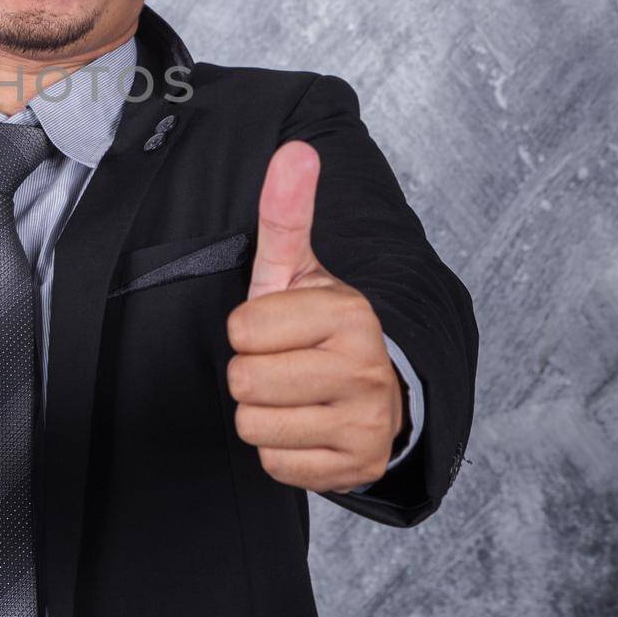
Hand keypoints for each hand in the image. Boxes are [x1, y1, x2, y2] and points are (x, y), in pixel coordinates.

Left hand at [225, 140, 404, 492]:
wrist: (375, 389)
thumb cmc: (316, 325)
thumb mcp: (297, 269)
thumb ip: (286, 212)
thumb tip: (295, 149)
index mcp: (349, 312)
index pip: (242, 329)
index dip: (247, 329)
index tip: (278, 327)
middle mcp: (366, 367)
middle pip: (245, 381)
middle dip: (251, 373)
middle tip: (283, 363)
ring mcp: (368, 422)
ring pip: (255, 426)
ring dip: (262, 414)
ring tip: (293, 394)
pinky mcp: (359, 467)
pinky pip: (276, 466)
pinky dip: (281, 451)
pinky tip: (306, 427)